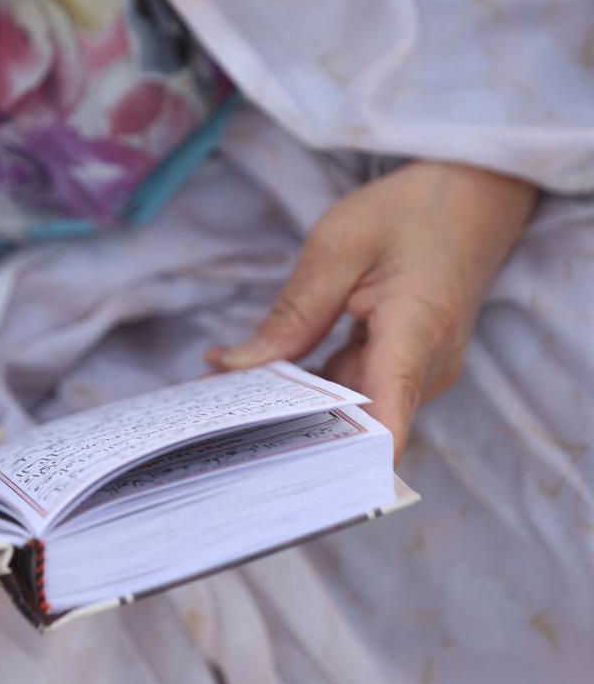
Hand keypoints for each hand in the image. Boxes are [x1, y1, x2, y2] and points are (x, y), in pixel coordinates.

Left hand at [206, 161, 536, 461]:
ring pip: (348, 408)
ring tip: (217, 399)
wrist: (473, 197)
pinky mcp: (406, 366)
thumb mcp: (338, 247)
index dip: (343, 462)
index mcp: (416, 332)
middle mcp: (426, 367)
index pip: (386, 418)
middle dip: (285, 428)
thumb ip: (294, 313)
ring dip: (289, 405)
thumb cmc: (409, 212)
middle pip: (353, 421)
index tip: (293, 486)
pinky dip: (306, 385)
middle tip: (212, 424)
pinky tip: (254, 374)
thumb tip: (241, 367)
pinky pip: (354, 389)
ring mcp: (419, 371)